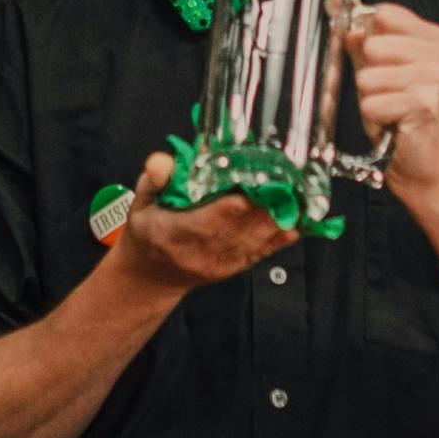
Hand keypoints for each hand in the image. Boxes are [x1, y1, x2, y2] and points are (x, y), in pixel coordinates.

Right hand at [102, 150, 298, 296]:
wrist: (152, 277)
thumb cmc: (148, 235)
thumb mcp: (140, 204)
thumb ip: (153, 181)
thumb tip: (161, 160)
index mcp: (175, 233)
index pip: (213, 218)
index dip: (239, 200)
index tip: (256, 177)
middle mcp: (202, 251)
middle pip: (243, 226)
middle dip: (267, 202)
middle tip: (287, 175)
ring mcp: (222, 262)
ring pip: (258, 238)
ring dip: (279, 214)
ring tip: (298, 190)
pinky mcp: (235, 267)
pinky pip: (264, 250)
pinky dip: (282, 234)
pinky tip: (298, 218)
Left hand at [349, 2, 438, 201]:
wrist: (428, 171)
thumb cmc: (406, 125)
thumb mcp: (382, 77)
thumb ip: (365, 46)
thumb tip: (344, 17)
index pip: (386, 15)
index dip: (367, 37)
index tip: (373, 58)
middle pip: (374, 44)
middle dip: (370, 75)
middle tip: (390, 97)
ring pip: (369, 76)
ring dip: (372, 99)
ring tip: (393, 112)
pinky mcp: (427, 103)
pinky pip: (372, 103)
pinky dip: (376, 118)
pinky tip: (395, 125)